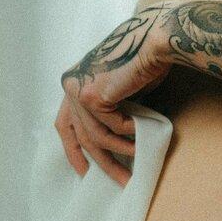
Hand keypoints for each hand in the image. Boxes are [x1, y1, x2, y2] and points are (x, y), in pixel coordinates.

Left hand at [55, 5, 174, 185]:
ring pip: (95, 137)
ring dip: (120, 151)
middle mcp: (70, 85)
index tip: (87, 173)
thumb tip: (117, 142)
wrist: (156, 40)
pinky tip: (141, 131)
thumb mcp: (121, 91)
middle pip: (79, 136)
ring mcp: (78, 90)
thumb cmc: (145, 61)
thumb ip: (112, 110)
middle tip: (120, 180)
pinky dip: (128, 133)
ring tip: (137, 158)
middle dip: (101, 162)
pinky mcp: (92, 95)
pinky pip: (111, 128)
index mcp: (73, 83)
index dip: (74, 152)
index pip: (65, 125)